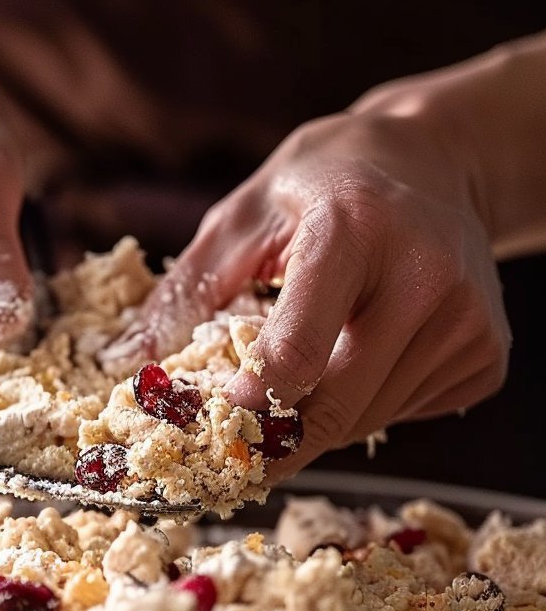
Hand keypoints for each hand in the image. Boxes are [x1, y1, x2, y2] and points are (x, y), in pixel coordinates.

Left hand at [103, 100, 509, 473]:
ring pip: (369, 421)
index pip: (299, 351)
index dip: (249, 405)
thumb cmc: (323, 185)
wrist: (432, 161)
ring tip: (303, 376)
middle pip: (337, 407)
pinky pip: (408, 414)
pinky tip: (361, 356)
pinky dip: (368, 406)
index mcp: (353, 231)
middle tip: (233, 449)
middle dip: (275, 441)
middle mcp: (425, 275)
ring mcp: (468, 319)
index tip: (212, 426)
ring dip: (319, 423)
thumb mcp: (243, 218)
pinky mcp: (489, 352)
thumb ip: (186, 293)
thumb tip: (122, 363)